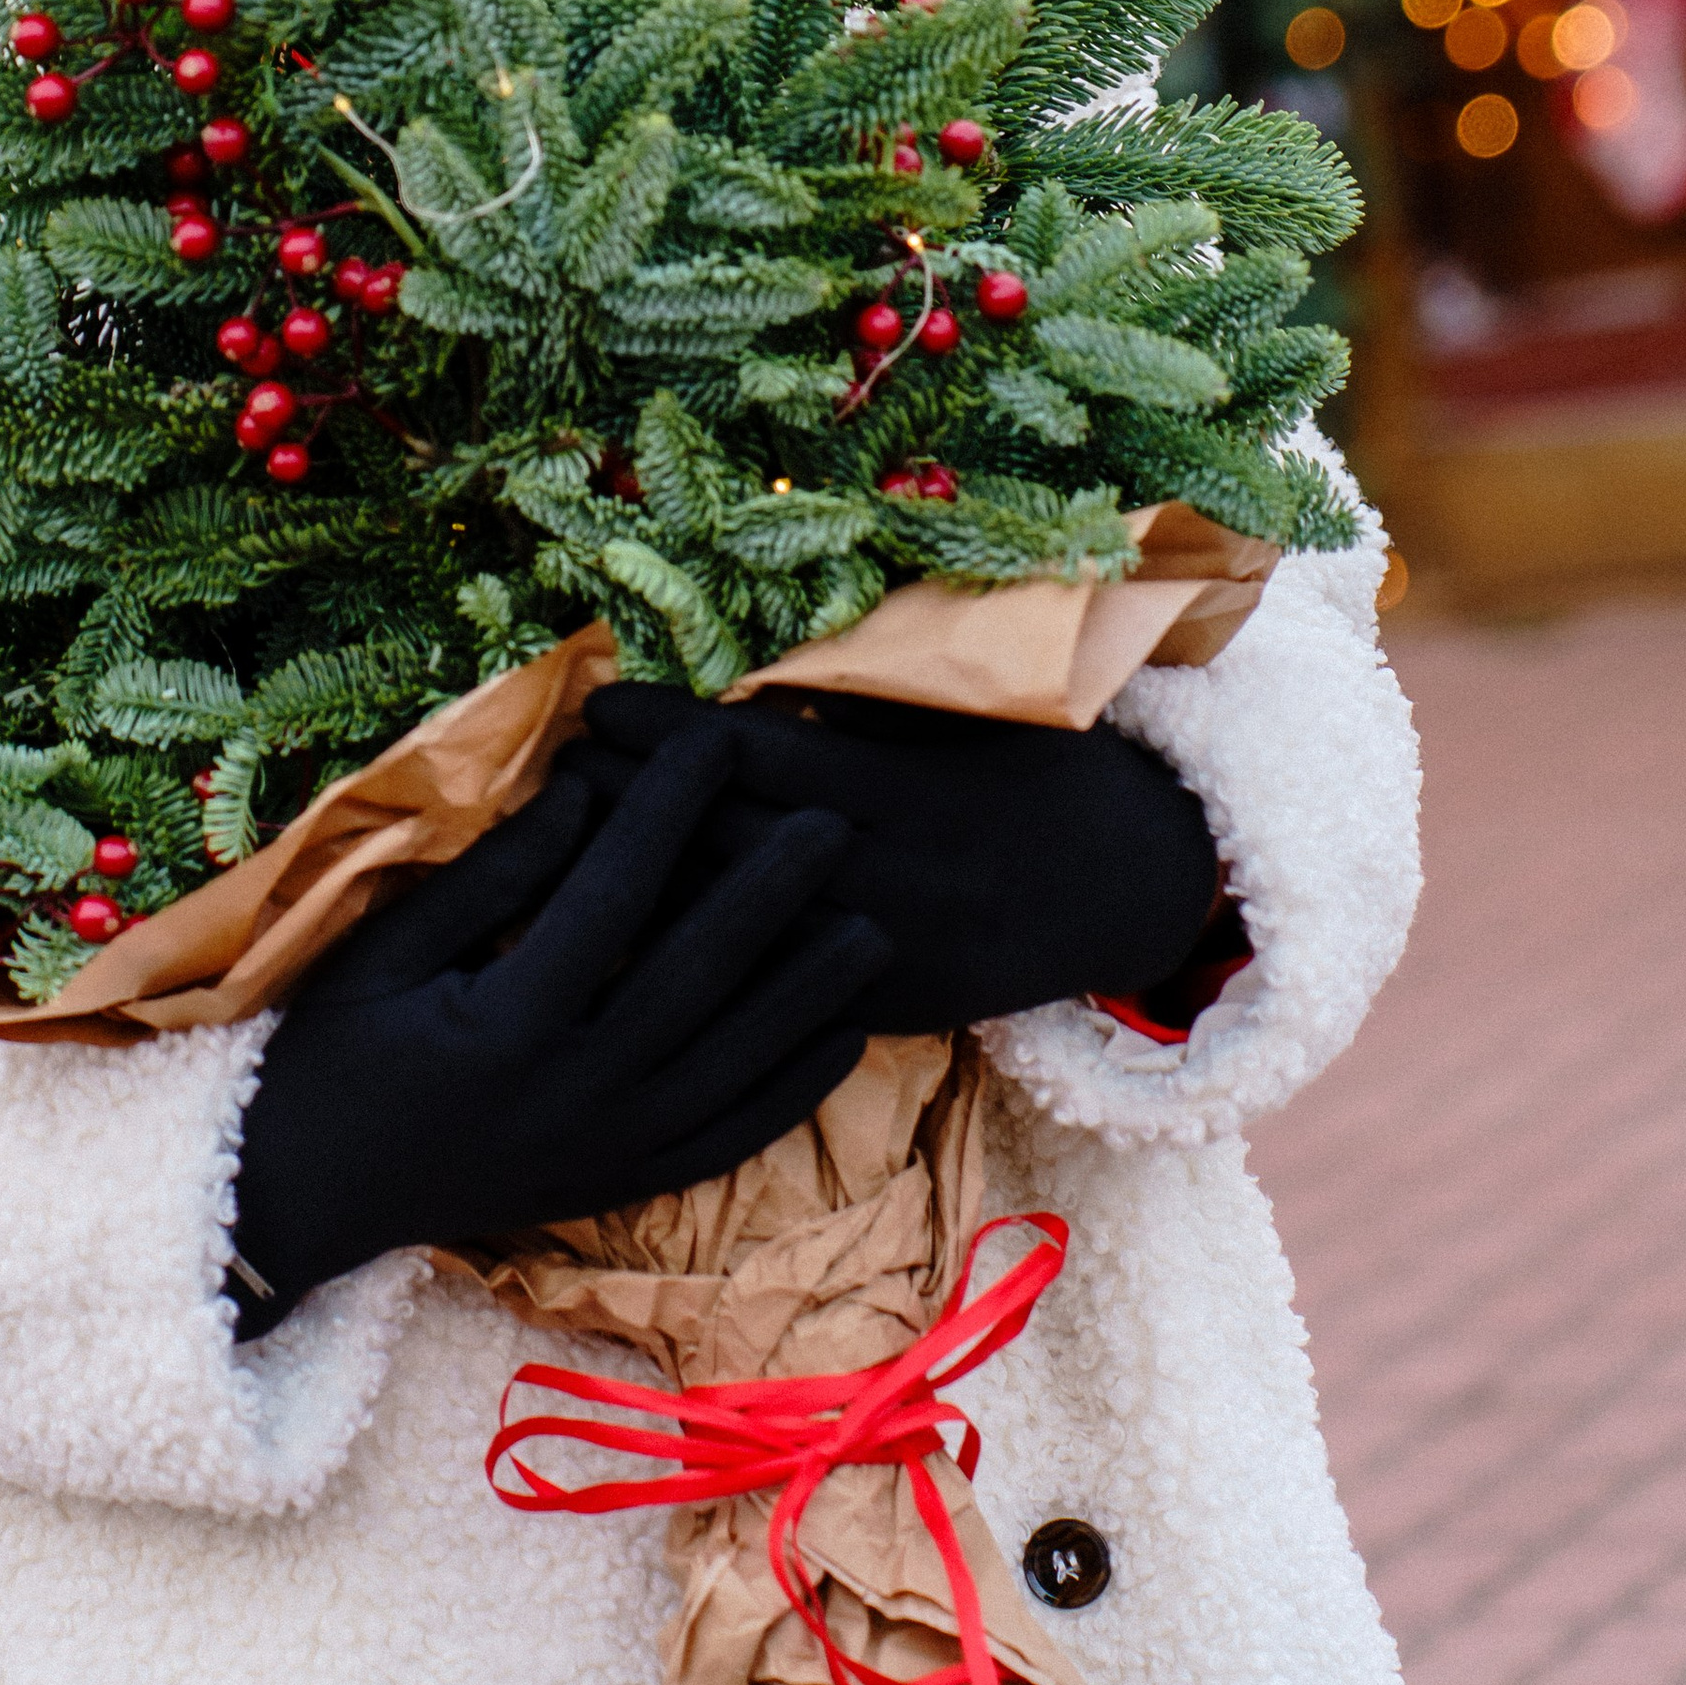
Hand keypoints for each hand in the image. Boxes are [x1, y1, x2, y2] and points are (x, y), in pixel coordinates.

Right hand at [228, 721, 888, 1334]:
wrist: (303, 1203)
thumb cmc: (332, 1055)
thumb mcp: (385, 952)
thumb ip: (492, 879)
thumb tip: (585, 795)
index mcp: (507, 1023)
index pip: (611, 896)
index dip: (668, 810)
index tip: (716, 740)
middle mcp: (572, 1093)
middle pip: (697, 979)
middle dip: (769, 894)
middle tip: (834, 822)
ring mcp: (604, 1152)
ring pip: (734, 1067)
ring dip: (808, 996)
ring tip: (872, 926)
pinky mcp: (619, 1189)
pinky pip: (727, 1141)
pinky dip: (791, 1093)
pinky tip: (843, 1039)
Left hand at [572, 682, 1219, 1036]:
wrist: (1131, 888)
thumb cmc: (1044, 768)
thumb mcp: (978, 710)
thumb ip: (873, 695)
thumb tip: (760, 665)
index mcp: (906, 796)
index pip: (756, 759)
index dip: (668, 732)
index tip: (599, 701)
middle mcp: (888, 885)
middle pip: (725, 845)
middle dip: (632, 809)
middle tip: (554, 765)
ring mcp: (883, 964)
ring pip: (736, 932)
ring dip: (645, 892)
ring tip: (566, 847)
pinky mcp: (884, 1018)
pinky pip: (774, 999)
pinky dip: (701, 971)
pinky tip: (625, 946)